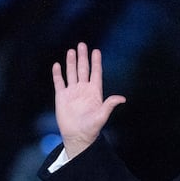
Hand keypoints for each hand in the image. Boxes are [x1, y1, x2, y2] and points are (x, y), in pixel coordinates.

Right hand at [52, 42, 125, 157]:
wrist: (77, 136)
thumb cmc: (92, 128)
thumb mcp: (102, 116)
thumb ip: (110, 105)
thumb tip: (122, 98)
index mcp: (94, 92)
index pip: (95, 73)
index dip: (96, 62)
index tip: (96, 51)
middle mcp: (83, 90)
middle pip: (83, 70)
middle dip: (83, 57)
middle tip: (82, 44)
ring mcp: (72, 92)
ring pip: (71, 73)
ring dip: (71, 62)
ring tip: (71, 51)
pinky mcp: (61, 97)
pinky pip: (59, 82)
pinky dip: (57, 74)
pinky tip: (57, 65)